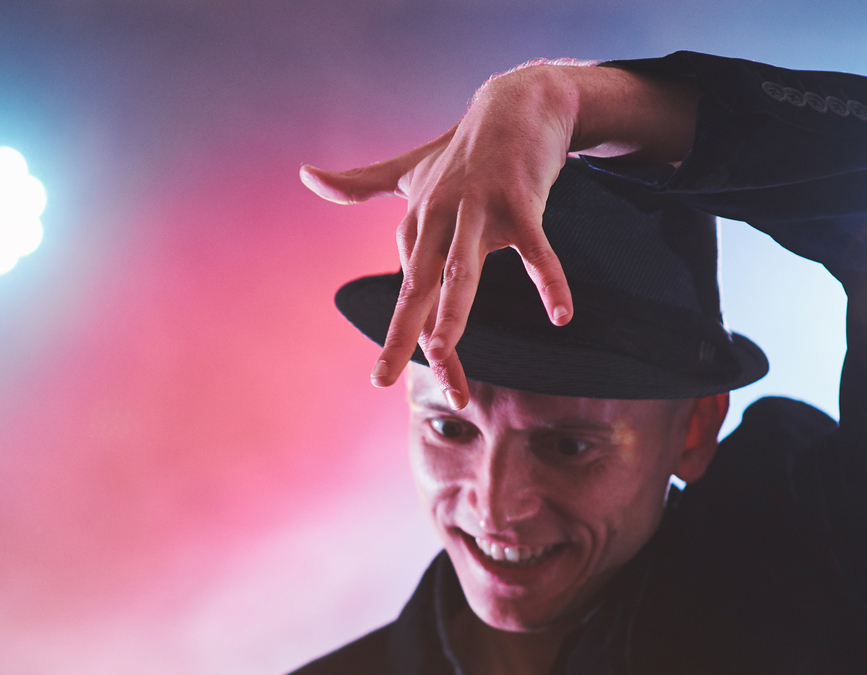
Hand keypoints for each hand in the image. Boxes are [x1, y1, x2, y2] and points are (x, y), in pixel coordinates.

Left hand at [300, 63, 697, 405]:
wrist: (516, 102)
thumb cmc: (460, 149)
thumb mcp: (408, 169)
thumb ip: (359, 183)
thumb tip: (305, 175)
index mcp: (415, 223)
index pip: (408, 294)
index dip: (404, 341)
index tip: (391, 380)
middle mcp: (438, 217)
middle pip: (418, 286)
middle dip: (402, 335)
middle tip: (383, 378)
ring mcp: (477, 208)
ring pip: (462, 268)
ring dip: (453, 310)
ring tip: (443, 352)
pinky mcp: (519, 199)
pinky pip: (536, 248)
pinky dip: (549, 280)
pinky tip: (561, 316)